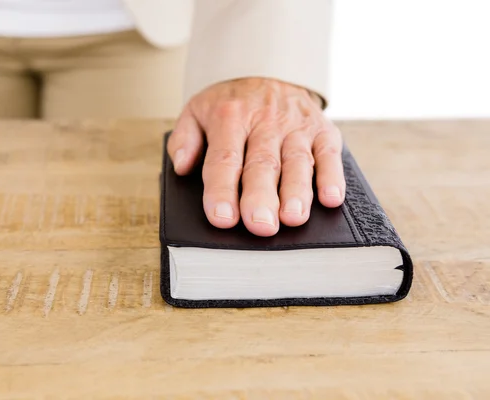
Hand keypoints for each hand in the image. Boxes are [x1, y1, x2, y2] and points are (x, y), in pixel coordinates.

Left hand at [167, 78, 344, 236]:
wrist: (269, 67)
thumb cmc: (231, 102)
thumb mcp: (197, 109)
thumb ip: (185, 138)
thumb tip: (181, 166)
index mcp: (230, 117)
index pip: (224, 158)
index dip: (222, 190)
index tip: (221, 218)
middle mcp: (265, 121)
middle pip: (262, 164)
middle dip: (261, 197)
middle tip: (259, 225)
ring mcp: (296, 126)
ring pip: (297, 161)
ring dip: (297, 191)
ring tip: (293, 218)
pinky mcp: (323, 130)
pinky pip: (330, 153)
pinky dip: (332, 176)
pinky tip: (331, 199)